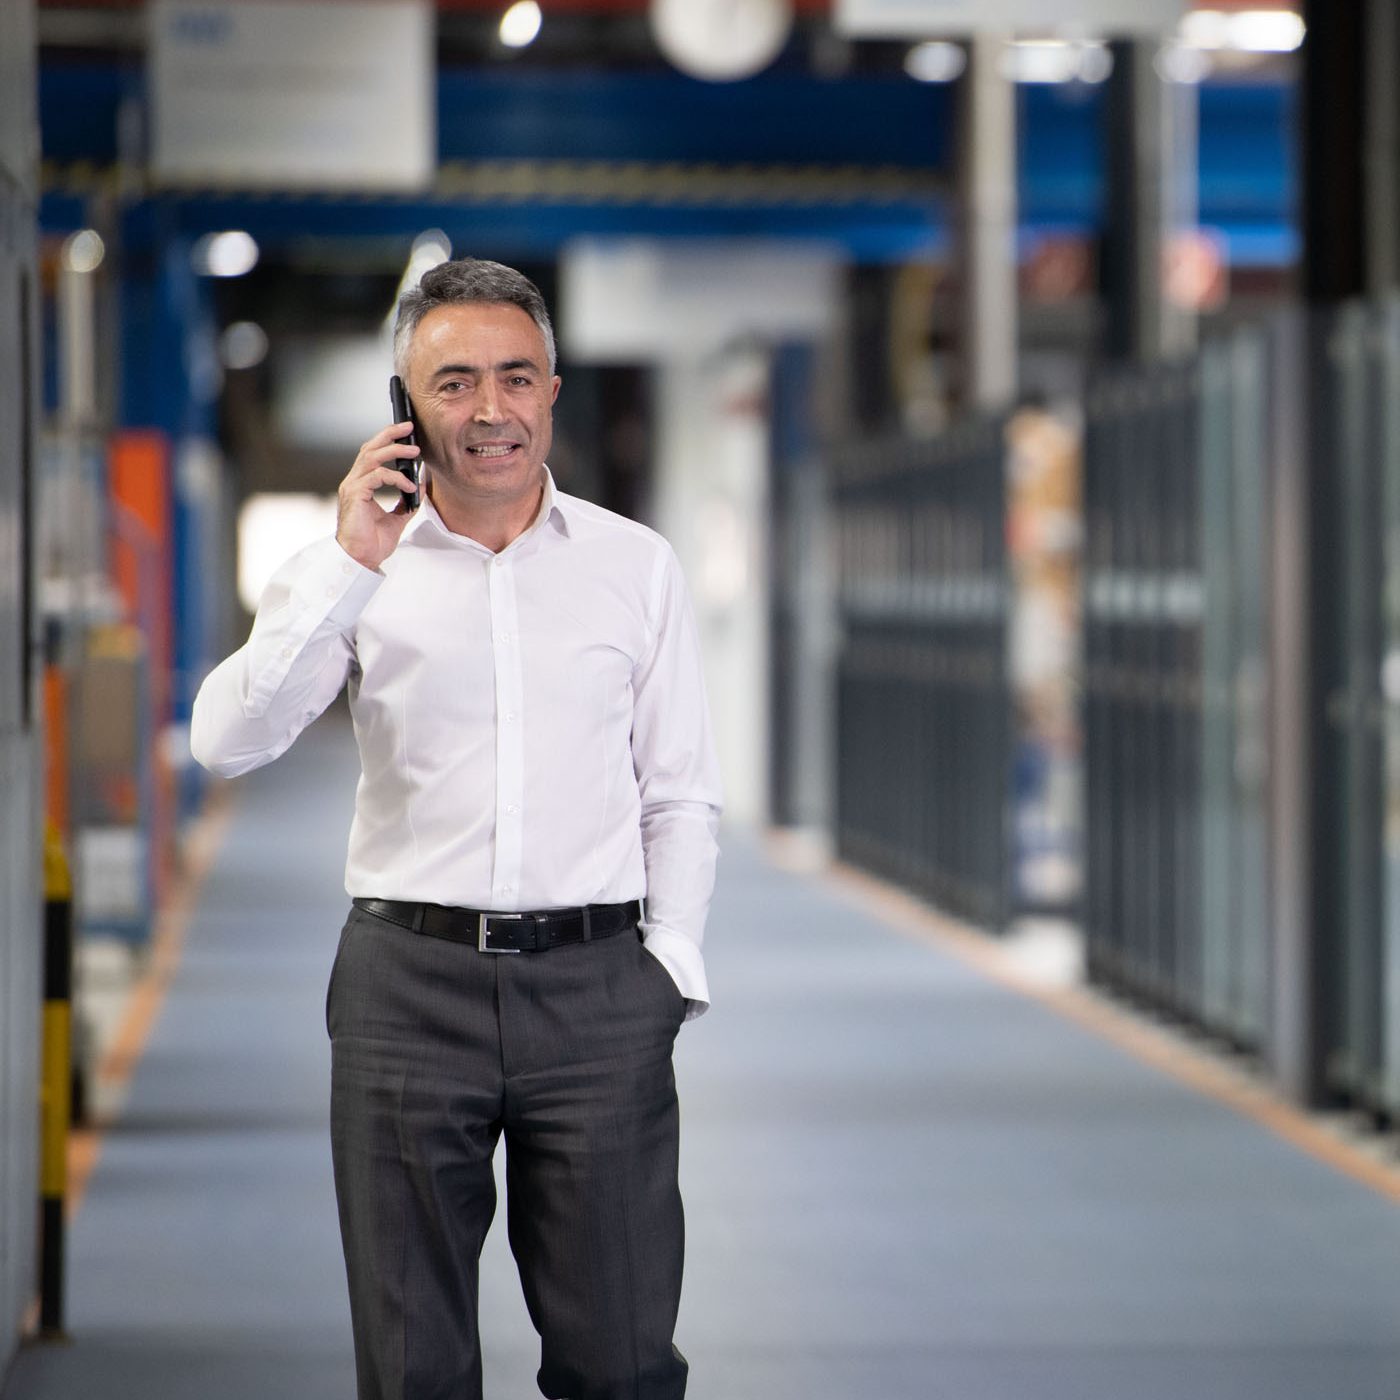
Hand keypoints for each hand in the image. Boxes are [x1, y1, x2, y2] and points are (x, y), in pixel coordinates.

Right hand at [335, 422, 420, 570]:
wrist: (361, 559)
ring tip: (415, 452)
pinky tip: (409, 487)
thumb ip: (405, 502)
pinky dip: (396, 478)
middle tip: (409, 427)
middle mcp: (354, 482)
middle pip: (369, 447)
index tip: (406, 433)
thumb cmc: (372, 542)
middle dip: (389, 434)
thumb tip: (419, 488)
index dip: (387, 441)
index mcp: (361, 485)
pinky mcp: (355, 495)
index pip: (372, 454)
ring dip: (395, 450)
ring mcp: (352, 487)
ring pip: (372, 456)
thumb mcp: (396, 518)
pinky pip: (378, 476)